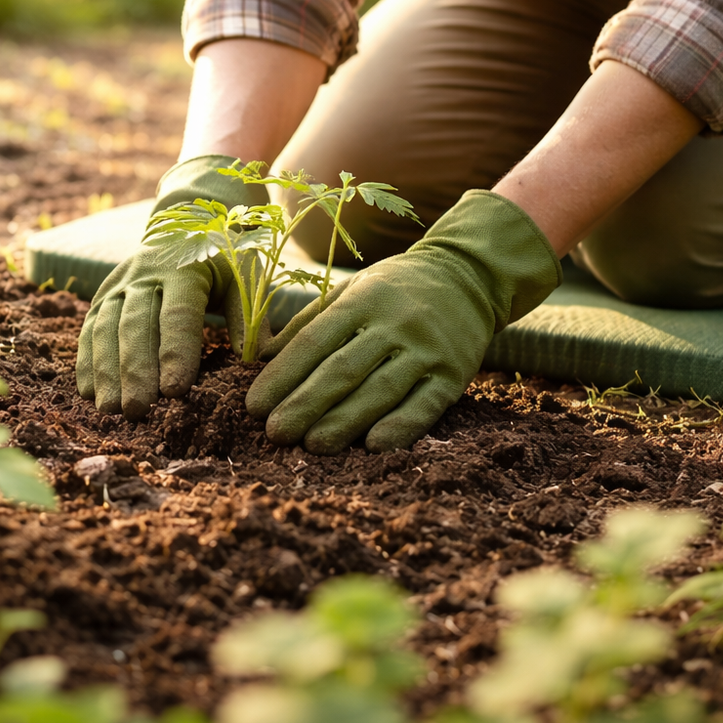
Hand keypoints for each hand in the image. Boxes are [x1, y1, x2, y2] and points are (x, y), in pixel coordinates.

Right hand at [76, 155, 267, 419]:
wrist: (185, 222)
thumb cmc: (223, 260)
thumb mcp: (243, 279)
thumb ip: (248, 319)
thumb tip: (259, 363)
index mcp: (186, 267)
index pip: (179, 313)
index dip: (176, 352)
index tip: (175, 391)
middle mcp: (146, 273)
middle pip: (136, 324)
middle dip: (135, 369)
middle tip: (138, 410)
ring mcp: (119, 283)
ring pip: (105, 327)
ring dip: (106, 370)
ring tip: (110, 410)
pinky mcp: (102, 294)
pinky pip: (89, 329)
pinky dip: (86, 361)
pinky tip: (88, 393)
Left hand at [245, 191, 560, 452]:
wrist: (468, 276)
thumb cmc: (396, 288)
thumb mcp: (352, 291)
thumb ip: (309, 323)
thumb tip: (261, 358)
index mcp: (362, 301)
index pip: (315, 341)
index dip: (283, 375)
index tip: (254, 406)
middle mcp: (394, 324)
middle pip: (343, 369)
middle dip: (306, 403)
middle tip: (275, 433)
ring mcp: (426, 350)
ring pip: (380, 390)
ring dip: (344, 421)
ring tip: (313, 446)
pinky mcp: (454, 374)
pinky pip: (425, 404)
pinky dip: (401, 426)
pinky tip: (374, 446)